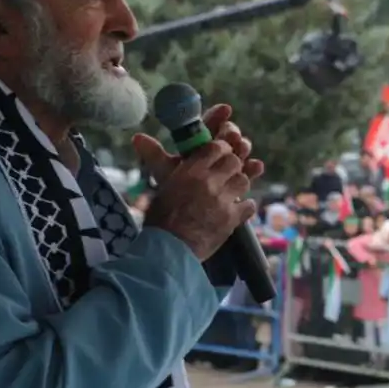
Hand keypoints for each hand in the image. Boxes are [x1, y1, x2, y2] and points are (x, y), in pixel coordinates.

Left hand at [131, 103, 264, 187]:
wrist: (185, 219)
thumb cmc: (174, 193)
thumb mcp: (165, 172)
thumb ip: (154, 154)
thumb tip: (136, 138)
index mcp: (198, 144)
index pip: (210, 123)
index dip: (217, 115)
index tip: (225, 109)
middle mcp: (216, 152)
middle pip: (228, 135)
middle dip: (231, 131)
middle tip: (230, 132)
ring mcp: (230, 165)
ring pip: (241, 150)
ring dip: (243, 146)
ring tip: (241, 147)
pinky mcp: (240, 181)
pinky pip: (250, 171)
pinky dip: (254, 167)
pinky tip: (255, 166)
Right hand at [141, 139, 256, 261]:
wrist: (167, 249)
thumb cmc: (159, 219)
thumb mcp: (161, 187)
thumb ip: (160, 164)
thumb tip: (139, 138)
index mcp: (190, 171)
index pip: (215, 147)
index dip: (221, 149)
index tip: (221, 154)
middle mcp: (209, 181)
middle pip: (233, 161)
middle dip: (233, 166)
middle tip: (227, 175)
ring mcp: (222, 200)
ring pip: (244, 180)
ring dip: (239, 185)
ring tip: (231, 193)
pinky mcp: (231, 218)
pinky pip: (249, 204)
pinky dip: (245, 207)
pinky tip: (237, 210)